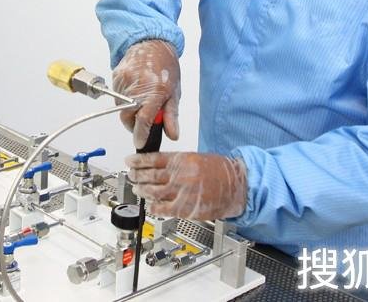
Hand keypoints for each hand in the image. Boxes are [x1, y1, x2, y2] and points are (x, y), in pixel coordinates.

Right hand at [112, 39, 179, 146]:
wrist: (152, 44)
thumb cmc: (166, 67)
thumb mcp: (174, 93)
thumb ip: (171, 116)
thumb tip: (172, 135)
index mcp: (155, 92)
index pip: (143, 120)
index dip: (141, 134)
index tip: (140, 142)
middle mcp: (138, 87)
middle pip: (127, 117)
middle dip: (133, 124)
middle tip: (142, 122)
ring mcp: (124, 81)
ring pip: (120, 107)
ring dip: (129, 110)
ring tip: (140, 100)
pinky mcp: (116, 77)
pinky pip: (116, 96)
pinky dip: (124, 99)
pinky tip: (134, 90)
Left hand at [125, 152, 247, 219]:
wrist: (238, 186)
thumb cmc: (221, 172)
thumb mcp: (198, 158)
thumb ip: (178, 162)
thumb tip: (158, 165)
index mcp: (183, 159)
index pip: (153, 159)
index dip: (138, 161)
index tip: (130, 161)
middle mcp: (180, 175)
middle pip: (150, 175)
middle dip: (137, 175)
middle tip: (131, 175)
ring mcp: (182, 192)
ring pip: (153, 191)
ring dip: (142, 190)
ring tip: (137, 189)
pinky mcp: (185, 208)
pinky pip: (163, 209)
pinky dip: (154, 207)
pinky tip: (150, 206)